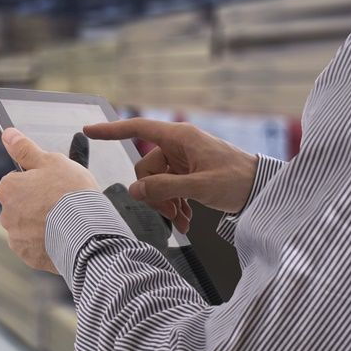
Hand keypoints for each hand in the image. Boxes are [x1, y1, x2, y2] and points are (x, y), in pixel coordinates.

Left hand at [0, 128, 99, 272]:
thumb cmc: (71, 192)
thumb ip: (26, 149)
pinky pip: (37, 246)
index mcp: (8, 188)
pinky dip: (47, 242)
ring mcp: (17, 238)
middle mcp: (6, 214)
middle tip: (63, 202)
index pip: (16, 180)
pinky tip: (65, 236)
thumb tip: (7, 134)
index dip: (37, 180)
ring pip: (29, 226)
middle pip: (22, 204)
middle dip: (38, 203)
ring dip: (43, 224)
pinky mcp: (29, 257)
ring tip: (68, 221)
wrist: (88, 232)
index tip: (53, 184)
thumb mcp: (51, 161)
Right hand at [84, 119, 257, 232]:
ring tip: (181, 221)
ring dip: (165, 203)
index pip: (139, 129)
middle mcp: (178, 146)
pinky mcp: (189, 173)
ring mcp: (183, 160)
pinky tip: (185, 221)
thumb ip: (166, 188)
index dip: (112, 130)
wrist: (261, 188)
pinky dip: (174, 204)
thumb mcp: (201, 186)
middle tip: (170, 213)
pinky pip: (169, 188)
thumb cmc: (237, 179)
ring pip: (156, 182)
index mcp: (180, 138)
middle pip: (146, 168)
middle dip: (153, 193)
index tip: (89, 130)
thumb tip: (135, 190)